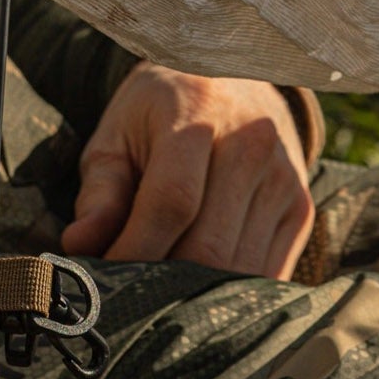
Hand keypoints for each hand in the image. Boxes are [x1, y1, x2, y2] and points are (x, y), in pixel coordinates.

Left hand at [60, 63, 314, 279]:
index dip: (133, 252)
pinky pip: (264, 273)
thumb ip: (99, 192)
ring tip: (156, 295)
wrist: (229, 82)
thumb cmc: (156, 118)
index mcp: (199, 117)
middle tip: (126, 296)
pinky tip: (194, 293)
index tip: (102, 279)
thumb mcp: (115, 139)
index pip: (171, 203)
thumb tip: (79, 244)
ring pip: (238, 269)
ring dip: (192, 296)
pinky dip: (225, 294)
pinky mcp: (299, 209)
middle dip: (160, 284)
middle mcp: (253, 144)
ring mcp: (284, 179)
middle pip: (208, 247)